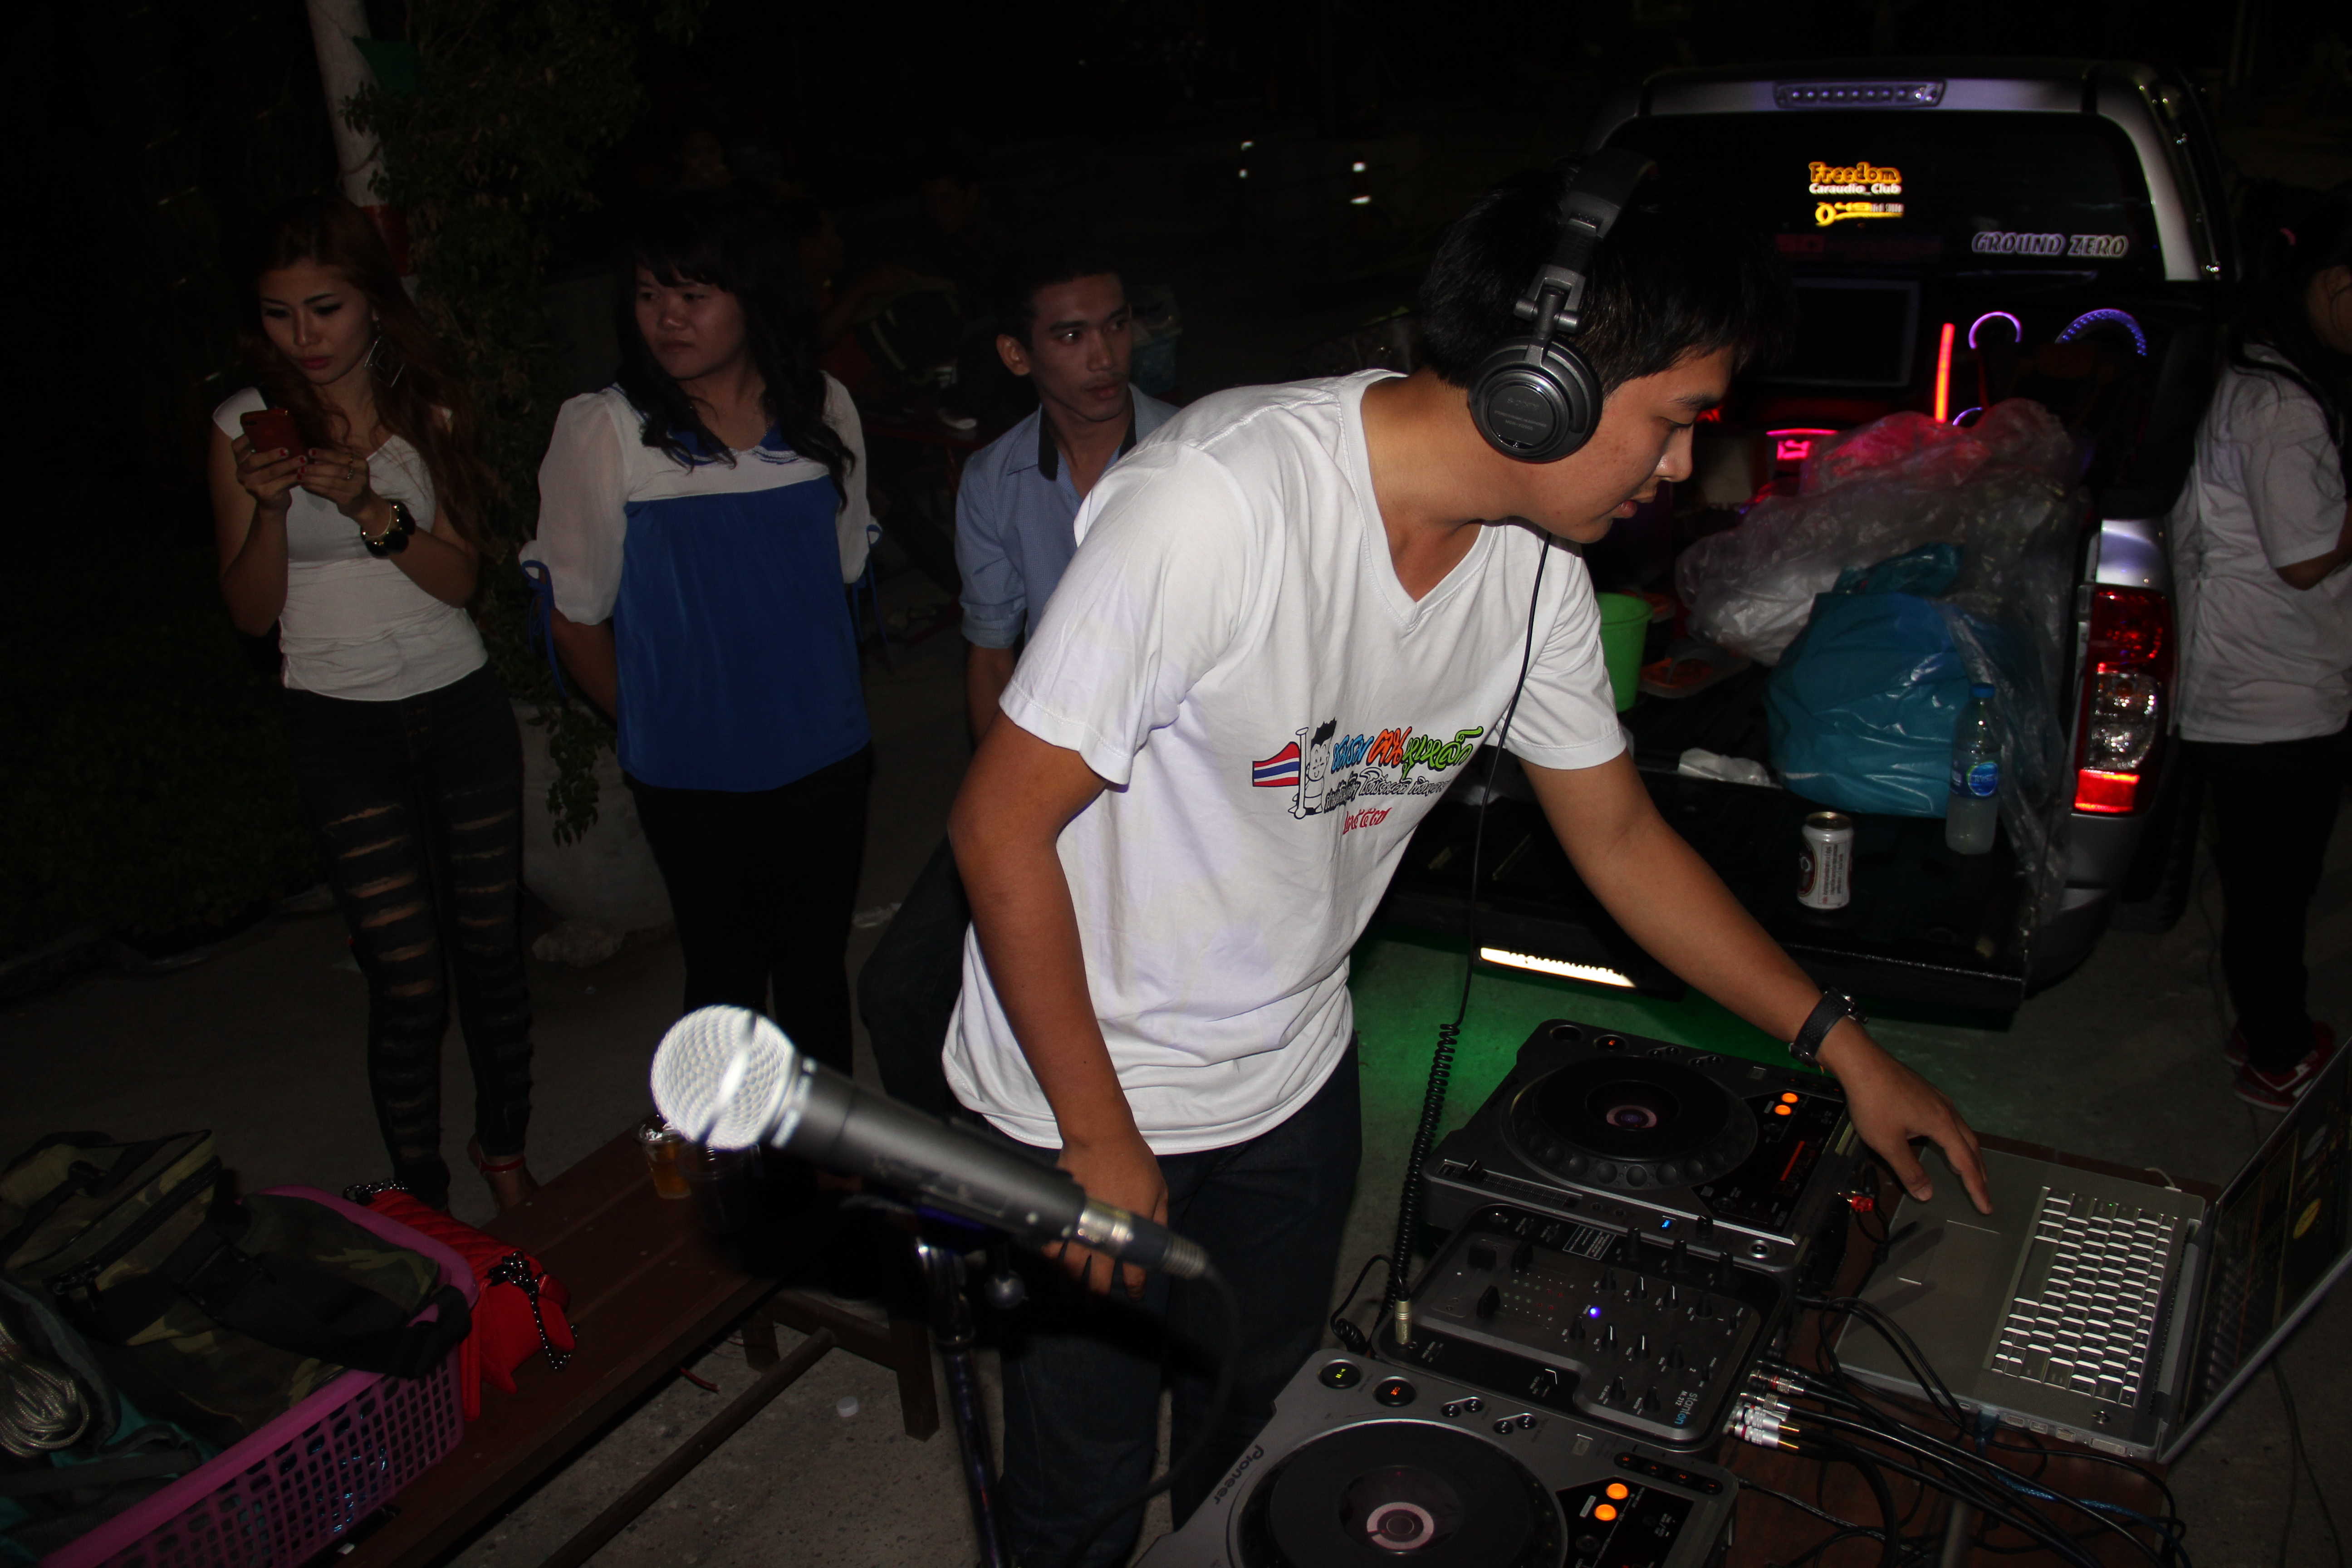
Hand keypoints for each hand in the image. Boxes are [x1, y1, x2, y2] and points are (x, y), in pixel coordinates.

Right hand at [231, 432, 303, 514]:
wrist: (273, 503)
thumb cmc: (273, 476)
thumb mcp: (267, 462)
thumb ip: (269, 449)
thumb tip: (288, 428)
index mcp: (241, 461)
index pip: (237, 446)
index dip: (247, 438)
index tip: (264, 431)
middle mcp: (242, 472)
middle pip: (254, 460)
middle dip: (271, 454)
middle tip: (287, 450)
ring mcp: (251, 484)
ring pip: (270, 472)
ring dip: (288, 465)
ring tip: (303, 459)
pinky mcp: (264, 494)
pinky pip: (281, 484)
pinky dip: (293, 478)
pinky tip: (303, 473)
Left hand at [297, 446, 379, 523]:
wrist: (364, 504)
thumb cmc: (351, 482)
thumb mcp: (348, 469)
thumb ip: (334, 461)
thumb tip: (312, 455)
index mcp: (361, 464)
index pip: (341, 457)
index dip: (324, 454)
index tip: (310, 452)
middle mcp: (360, 476)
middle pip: (335, 470)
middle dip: (316, 468)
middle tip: (301, 467)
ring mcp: (355, 489)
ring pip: (330, 482)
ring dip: (312, 479)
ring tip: (300, 476)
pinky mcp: (347, 499)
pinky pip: (327, 492)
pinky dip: (314, 487)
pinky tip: (305, 484)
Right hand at [1050, 1131, 1167, 1298]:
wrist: (1100, 1137)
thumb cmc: (1134, 1160)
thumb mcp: (1159, 1189)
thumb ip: (1159, 1218)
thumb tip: (1160, 1240)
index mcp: (1132, 1233)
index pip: (1134, 1273)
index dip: (1134, 1288)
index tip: (1134, 1295)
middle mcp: (1105, 1236)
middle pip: (1097, 1280)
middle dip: (1097, 1295)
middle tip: (1097, 1304)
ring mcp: (1080, 1227)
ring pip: (1070, 1268)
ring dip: (1071, 1283)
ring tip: (1072, 1292)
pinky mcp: (1063, 1214)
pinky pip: (1051, 1243)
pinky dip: (1050, 1256)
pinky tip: (1052, 1261)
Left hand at [1819, 1021, 1991, 1212]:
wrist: (1862, 1061)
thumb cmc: (1873, 1102)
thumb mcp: (1887, 1143)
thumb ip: (1908, 1170)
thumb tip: (1927, 1195)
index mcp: (1942, 1125)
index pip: (1966, 1163)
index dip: (1976, 1187)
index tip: (1986, 1207)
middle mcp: (1947, 1110)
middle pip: (1971, 1145)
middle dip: (1978, 1171)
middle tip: (1983, 1191)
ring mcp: (1937, 1098)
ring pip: (1962, 1130)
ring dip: (1968, 1153)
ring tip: (1968, 1170)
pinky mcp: (1926, 1091)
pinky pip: (1950, 1119)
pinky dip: (1955, 1137)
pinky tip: (1943, 1138)